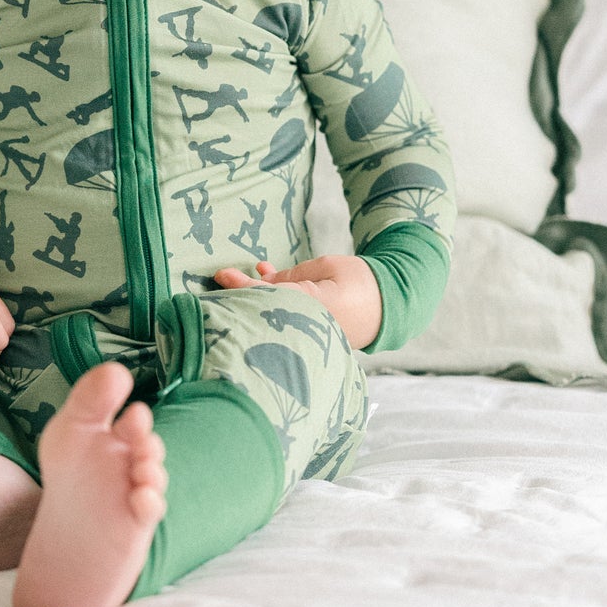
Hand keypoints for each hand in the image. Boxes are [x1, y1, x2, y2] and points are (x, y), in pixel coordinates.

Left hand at [213, 254, 382, 350]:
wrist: (390, 306)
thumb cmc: (360, 281)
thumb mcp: (326, 268)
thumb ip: (293, 277)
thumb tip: (261, 283)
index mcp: (316, 307)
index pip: (271, 297)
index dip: (243, 286)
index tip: (223, 275)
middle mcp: (310, 328)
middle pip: (267, 314)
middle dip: (240, 300)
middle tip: (215, 286)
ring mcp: (310, 337)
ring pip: (273, 318)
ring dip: (254, 300)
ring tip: (237, 278)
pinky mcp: (311, 339)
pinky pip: (285, 322)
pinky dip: (272, 305)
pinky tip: (265, 279)